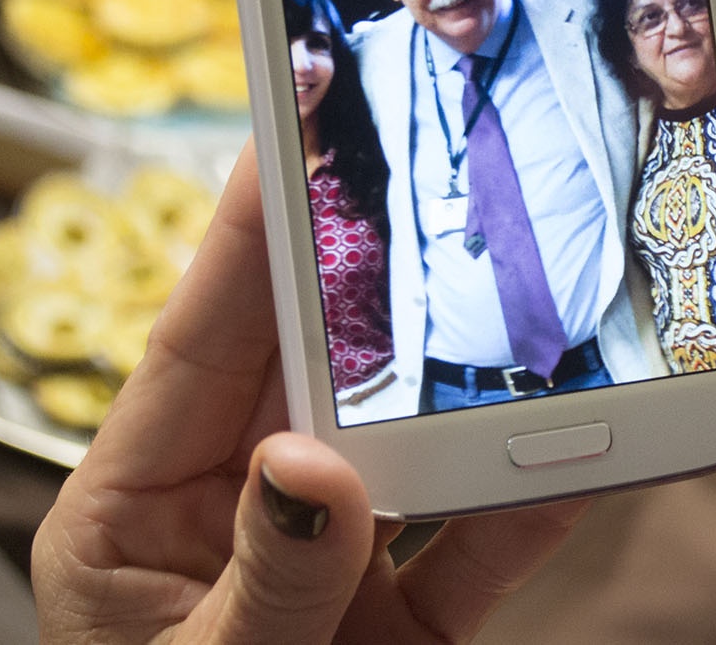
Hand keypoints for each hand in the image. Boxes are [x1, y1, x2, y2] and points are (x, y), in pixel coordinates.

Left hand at [31, 144, 587, 643]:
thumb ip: (263, 580)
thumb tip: (312, 468)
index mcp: (135, 516)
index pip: (198, 344)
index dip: (250, 230)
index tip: (296, 121)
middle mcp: (235, 519)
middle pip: (319, 376)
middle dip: (388, 290)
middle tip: (445, 187)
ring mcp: (328, 565)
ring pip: (412, 451)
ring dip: (482, 401)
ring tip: (541, 325)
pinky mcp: (405, 619)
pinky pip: (476, 546)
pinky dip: (530, 508)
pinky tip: (580, 465)